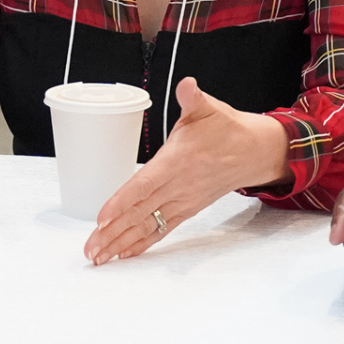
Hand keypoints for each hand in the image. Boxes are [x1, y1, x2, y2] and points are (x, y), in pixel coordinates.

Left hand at [83, 77, 288, 264]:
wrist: (254, 152)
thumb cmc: (226, 128)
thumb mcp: (209, 109)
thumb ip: (193, 99)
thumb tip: (188, 86)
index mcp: (177, 161)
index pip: (144, 185)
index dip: (122, 202)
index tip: (102, 218)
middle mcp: (178, 186)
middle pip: (140, 212)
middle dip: (113, 232)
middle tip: (89, 249)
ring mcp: (183, 201)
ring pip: (148, 225)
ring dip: (122, 243)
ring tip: (98, 257)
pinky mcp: (187, 210)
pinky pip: (161, 230)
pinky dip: (142, 243)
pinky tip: (124, 254)